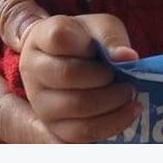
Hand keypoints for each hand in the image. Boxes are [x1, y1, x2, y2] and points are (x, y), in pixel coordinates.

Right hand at [20, 13, 140, 142]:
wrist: (73, 64)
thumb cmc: (88, 42)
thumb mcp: (101, 28)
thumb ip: (111, 37)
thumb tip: (127, 57)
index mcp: (42, 37)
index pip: (59, 37)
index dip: (87, 44)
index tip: (102, 49)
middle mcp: (33, 70)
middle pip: (68, 74)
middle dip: (105, 77)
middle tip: (126, 79)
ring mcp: (39, 102)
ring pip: (77, 107)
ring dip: (113, 103)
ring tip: (130, 96)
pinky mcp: (53, 127)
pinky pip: (81, 133)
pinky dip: (112, 124)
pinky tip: (128, 113)